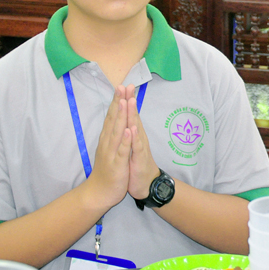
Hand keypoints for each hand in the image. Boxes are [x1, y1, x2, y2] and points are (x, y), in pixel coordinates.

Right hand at [86, 86, 132, 209]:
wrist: (99, 192)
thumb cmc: (107, 169)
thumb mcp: (110, 148)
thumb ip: (112, 134)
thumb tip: (114, 119)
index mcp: (108, 138)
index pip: (112, 116)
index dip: (117, 101)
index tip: (122, 85)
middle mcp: (108, 142)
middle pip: (113, 119)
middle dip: (119, 102)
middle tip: (123, 86)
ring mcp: (111, 152)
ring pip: (117, 132)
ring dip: (120, 117)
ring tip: (124, 102)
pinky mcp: (117, 164)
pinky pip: (122, 151)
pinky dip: (125, 140)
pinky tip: (129, 130)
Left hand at [126, 85, 160, 199]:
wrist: (146, 184)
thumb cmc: (136, 164)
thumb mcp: (130, 146)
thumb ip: (128, 132)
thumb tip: (125, 119)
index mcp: (133, 134)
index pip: (129, 114)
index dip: (125, 100)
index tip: (122, 85)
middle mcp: (138, 137)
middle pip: (133, 116)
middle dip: (129, 101)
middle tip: (128, 85)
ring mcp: (139, 146)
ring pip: (136, 128)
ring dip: (133, 114)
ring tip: (130, 101)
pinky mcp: (140, 158)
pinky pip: (137, 146)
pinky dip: (135, 137)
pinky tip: (133, 129)